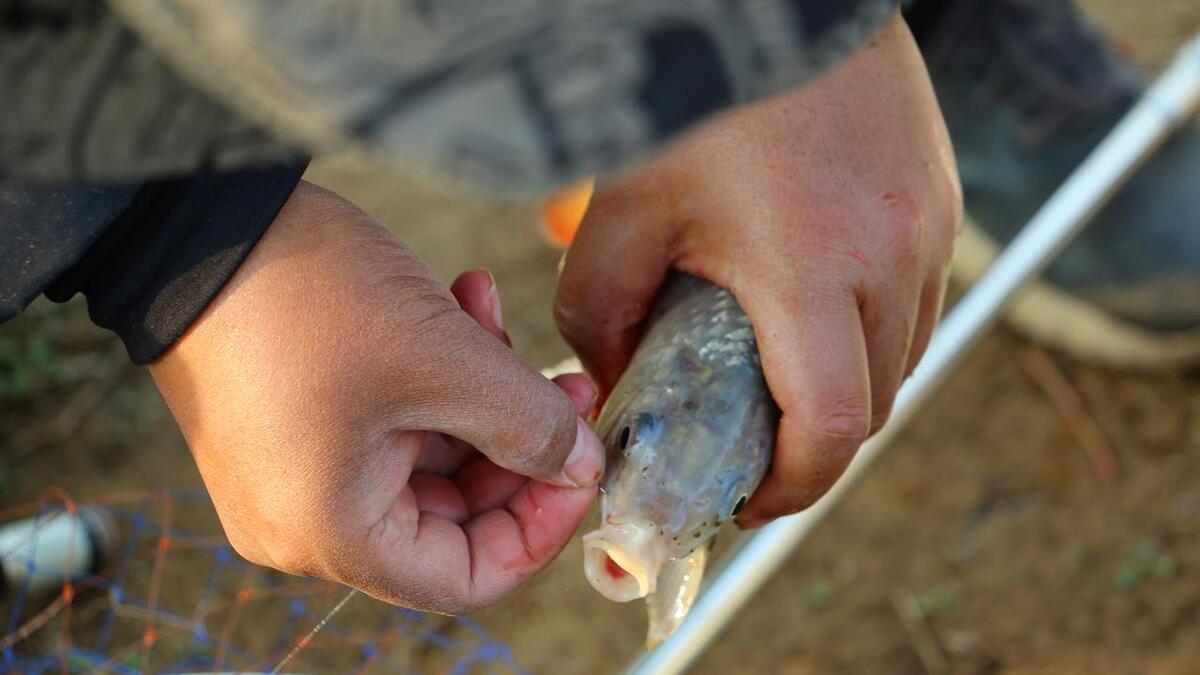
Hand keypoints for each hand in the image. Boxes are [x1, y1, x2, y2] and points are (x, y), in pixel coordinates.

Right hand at [150, 181, 603, 611]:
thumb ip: (530, 426)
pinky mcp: (295, 420)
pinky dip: (434, 371)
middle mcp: (305, 519)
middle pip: (454, 514)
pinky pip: (390, 419)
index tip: (583, 460)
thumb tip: (584, 467)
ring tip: (498, 316)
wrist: (191, 216)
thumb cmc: (307, 296)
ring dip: (480, 391)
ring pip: (430, 456)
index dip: (541, 527)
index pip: (467, 577)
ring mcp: (297, 469)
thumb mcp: (445, 360)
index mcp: (331, 533)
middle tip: (565, 382)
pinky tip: (461, 300)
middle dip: (518, 443)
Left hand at [554, 13, 961, 527]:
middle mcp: (895, 253)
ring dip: (848, 384)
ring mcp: (929, 220)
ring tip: (779, 378)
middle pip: (874, 402)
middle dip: (813, 444)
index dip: (792, 487)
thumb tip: (613, 379)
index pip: (834, 427)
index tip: (747, 498)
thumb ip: (600, 313)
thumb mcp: (623, 210)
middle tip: (750, 447)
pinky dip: (871, 324)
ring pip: (904, 352)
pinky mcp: (939, 189)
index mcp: (817, 268)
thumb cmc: (690, 95)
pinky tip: (813, 304)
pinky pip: (917, 292)